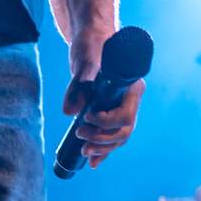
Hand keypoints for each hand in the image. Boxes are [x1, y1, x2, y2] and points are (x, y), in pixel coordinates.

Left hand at [64, 33, 143, 169]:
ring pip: (119, 136)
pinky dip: (103, 150)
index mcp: (131, 88)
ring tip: (84, 151)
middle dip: (103, 140)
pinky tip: (93, 161)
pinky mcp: (111, 110)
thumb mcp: (83, 62)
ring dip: (103, 148)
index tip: (87, 119)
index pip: (125, 115)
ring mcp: (122, 106)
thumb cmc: (92, 45)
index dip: (107, 123)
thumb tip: (68, 112)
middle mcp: (130, 99)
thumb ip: (77, 85)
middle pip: (124, 130)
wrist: (91, 39)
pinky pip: (111, 135)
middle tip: (81, 137)